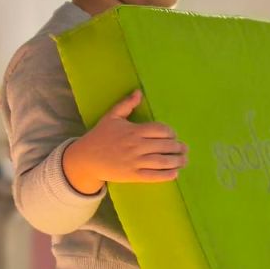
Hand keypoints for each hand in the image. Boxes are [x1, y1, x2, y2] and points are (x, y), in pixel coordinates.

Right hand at [62, 90, 186, 190]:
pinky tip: (175, 173)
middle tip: (184, 149)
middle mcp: (136, 145)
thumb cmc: (100, 136)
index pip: (161, 130)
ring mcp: (135, 161)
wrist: (85, 158)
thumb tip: (138, 92)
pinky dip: (167, 175)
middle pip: (166, 146)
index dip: (171, 133)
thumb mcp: (111, 117)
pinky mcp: (133, 175)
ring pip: (163, 161)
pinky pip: (154, 176)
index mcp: (133, 130)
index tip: (173, 136)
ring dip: (178, 161)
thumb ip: (126, 104)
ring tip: (184, 160)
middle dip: (179, 147)